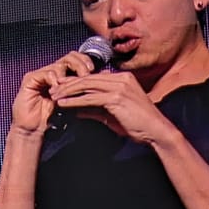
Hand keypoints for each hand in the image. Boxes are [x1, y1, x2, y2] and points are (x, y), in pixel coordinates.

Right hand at [11, 51, 100, 133]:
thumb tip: (106, 74)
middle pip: (70, 57)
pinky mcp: (30, 79)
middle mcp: (52, 72)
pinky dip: (56, 80)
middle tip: (88, 73)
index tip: (96, 71)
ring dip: (69, 75)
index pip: (77, 59)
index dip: (87, 62)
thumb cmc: (55, 119)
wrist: (35, 130)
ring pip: (60, 64)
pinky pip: (47, 73)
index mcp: (63, 76)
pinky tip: (61, 90)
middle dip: (81, 64)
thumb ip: (88, 89)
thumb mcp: (77, 102)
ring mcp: (41, 74)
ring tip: (74, 85)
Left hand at [49, 71, 175, 142]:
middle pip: (87, 78)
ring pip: (87, 85)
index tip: (60, 87)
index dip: (75, 81)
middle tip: (52, 89)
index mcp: (122, 78)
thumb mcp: (112, 114)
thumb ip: (95, 109)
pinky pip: (90, 98)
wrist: (156, 132)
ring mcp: (120, 87)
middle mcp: (121, 78)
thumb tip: (77, 110)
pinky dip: (75, 100)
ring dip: (68, 91)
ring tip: (53, 96)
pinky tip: (63, 104)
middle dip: (67, 84)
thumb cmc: (137, 124)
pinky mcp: (117, 98)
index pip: (93, 76)